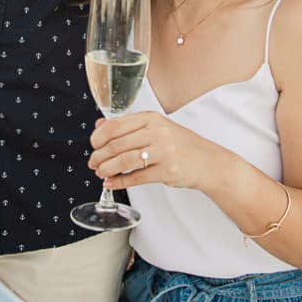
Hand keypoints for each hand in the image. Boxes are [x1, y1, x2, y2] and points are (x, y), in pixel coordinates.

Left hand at [88, 112, 217, 192]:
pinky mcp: (167, 170)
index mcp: (151, 118)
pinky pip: (136, 177)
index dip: (98, 138)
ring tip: (100, 173)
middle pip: (116, 144)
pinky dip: (119, 181)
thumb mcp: (155, 127)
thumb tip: (99, 126)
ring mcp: (163, 151)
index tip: (93, 146)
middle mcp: (157, 132)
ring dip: (106, 169)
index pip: (115, 125)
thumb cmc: (180, 145)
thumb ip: (128, 126)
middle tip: (93, 163)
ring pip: (124, 160)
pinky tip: (111, 183)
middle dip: (99, 156)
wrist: (208, 161)